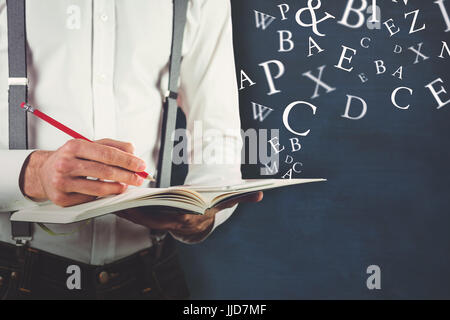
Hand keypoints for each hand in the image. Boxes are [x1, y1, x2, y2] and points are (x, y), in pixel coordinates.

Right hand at [20, 139, 146, 206]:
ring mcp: (62, 182)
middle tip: (139, 178)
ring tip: (125, 186)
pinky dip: (102, 195)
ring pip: (99, 188)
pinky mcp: (62, 198)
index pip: (107, 154)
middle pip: (105, 172)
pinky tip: (106, 191)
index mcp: (74, 146)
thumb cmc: (71, 158)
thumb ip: (112, 146)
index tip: (140, 165)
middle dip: (127, 176)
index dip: (127, 160)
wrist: (44, 172)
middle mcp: (66, 164)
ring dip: (117, 188)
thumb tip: (132, 151)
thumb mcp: (89, 145)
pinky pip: (90, 199)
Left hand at [117, 191, 262, 239]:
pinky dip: (129, 211)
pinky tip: (119, 203)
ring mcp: (162, 224)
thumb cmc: (208, 209)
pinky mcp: (153, 221)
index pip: (171, 215)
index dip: (157, 209)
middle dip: (136, 209)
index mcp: (187, 218)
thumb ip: (241, 198)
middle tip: (122, 198)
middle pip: (152, 217)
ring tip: (116, 199)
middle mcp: (173, 224)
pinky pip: (139, 217)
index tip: (145, 200)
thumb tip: (261, 194)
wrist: (199, 223)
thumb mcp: (224, 202)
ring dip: (128, 211)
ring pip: (142, 218)